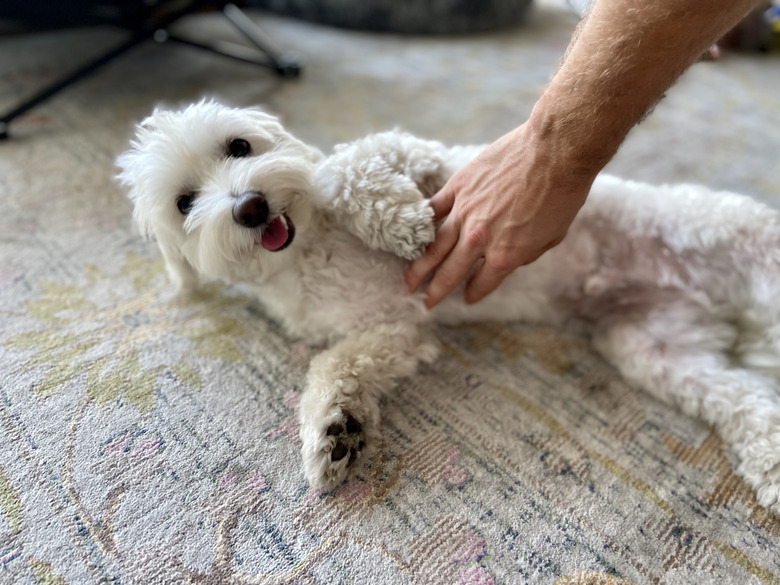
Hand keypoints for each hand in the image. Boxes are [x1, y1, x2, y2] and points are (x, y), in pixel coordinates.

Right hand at [404, 122, 593, 307]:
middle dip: (435, 292)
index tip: (467, 298)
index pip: (482, 284)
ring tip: (408, 281)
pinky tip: (415, 234)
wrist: (555, 151)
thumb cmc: (562, 194)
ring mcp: (465, 211)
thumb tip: (511, 257)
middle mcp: (479, 238)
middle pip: (449, 272)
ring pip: (434, 247)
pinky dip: (424, 223)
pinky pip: (434, 209)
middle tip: (425, 303)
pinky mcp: (459, 186)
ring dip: (419, 268)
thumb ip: (526, 253)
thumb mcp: (552, 237)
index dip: (473, 294)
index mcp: (505, 256)